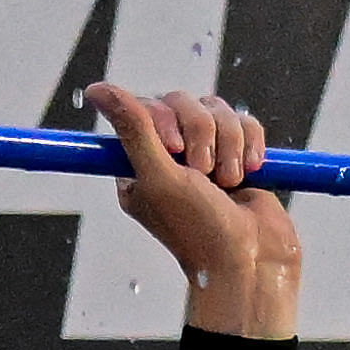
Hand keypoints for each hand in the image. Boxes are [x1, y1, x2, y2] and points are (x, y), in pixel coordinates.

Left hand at [89, 86, 303, 342]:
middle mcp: (169, 159)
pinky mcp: (239, 156)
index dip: (164, 119)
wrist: (253, 260)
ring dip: (229, 143)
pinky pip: (245, 121)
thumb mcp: (159, 176)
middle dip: (202, 134)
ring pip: (217, 110)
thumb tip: (96, 89)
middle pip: (183, 102)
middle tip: (204, 175)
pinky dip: (251, 144)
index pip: (145, 108)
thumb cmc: (199, 228)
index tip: (174, 149)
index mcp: (138, 166)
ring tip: (229, 181)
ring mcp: (206, 156)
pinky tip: (251, 172)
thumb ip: (133, 129)